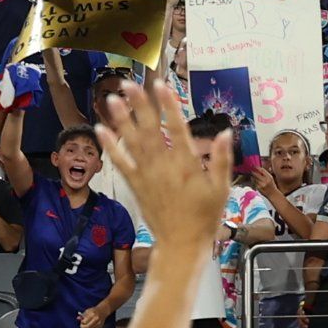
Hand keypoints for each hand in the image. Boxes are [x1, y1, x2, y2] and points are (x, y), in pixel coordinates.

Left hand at [98, 74, 230, 249]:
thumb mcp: (221, 189)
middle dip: (139, 105)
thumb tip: (226, 133)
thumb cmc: (204, 217)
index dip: (168, 105)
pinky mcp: (135, 185)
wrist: (181, 244)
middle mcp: (164, 167)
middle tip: (129, 83)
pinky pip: (120, 162)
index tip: (161, 85)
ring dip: (121, 119)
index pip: (176, 128)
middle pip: (149, 129)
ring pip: (132, 142)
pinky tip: (101, 130)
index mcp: (186, 165)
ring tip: (112, 98)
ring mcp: (147, 176)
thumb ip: (221, 160)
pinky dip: (110, 146)